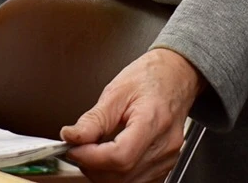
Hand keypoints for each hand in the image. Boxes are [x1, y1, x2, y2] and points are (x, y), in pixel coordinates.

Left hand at [60, 48, 205, 182]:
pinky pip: (137, 180)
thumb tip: (71, 136)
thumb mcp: (117, 90)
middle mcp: (164, 144)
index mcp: (153, 119)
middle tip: (78, 148)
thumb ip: (94, 118)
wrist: (176, 75)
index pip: (120, 156)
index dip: (91, 157)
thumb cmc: (152, 77)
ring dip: (103, 172)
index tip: (74, 148)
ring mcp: (168, 157)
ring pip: (127, 182)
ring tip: (91, 151)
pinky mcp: (166, 165)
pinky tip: (108, 157)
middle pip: (122, 174)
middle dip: (92, 166)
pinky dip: (117, 174)